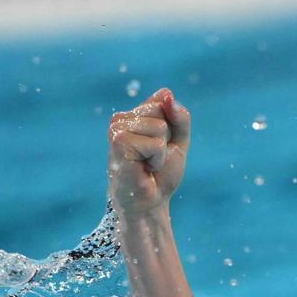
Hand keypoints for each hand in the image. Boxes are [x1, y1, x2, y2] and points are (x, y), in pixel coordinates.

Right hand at [107, 88, 190, 217]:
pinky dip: (156, 160)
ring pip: (160, 127)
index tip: (161, 147)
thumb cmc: (161, 174)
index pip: (164, 101)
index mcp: (132, 114)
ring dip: (160, 152)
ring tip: (147, 164)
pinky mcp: (118, 142)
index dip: (172, 128)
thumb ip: (179, 116)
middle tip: (152, 158)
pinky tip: (143, 169)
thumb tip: (167, 94)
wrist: (150, 202)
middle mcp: (120, 118)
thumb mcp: (178, 140)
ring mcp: (117, 129)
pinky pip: (155, 143)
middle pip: (162, 111)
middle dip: (166, 139)